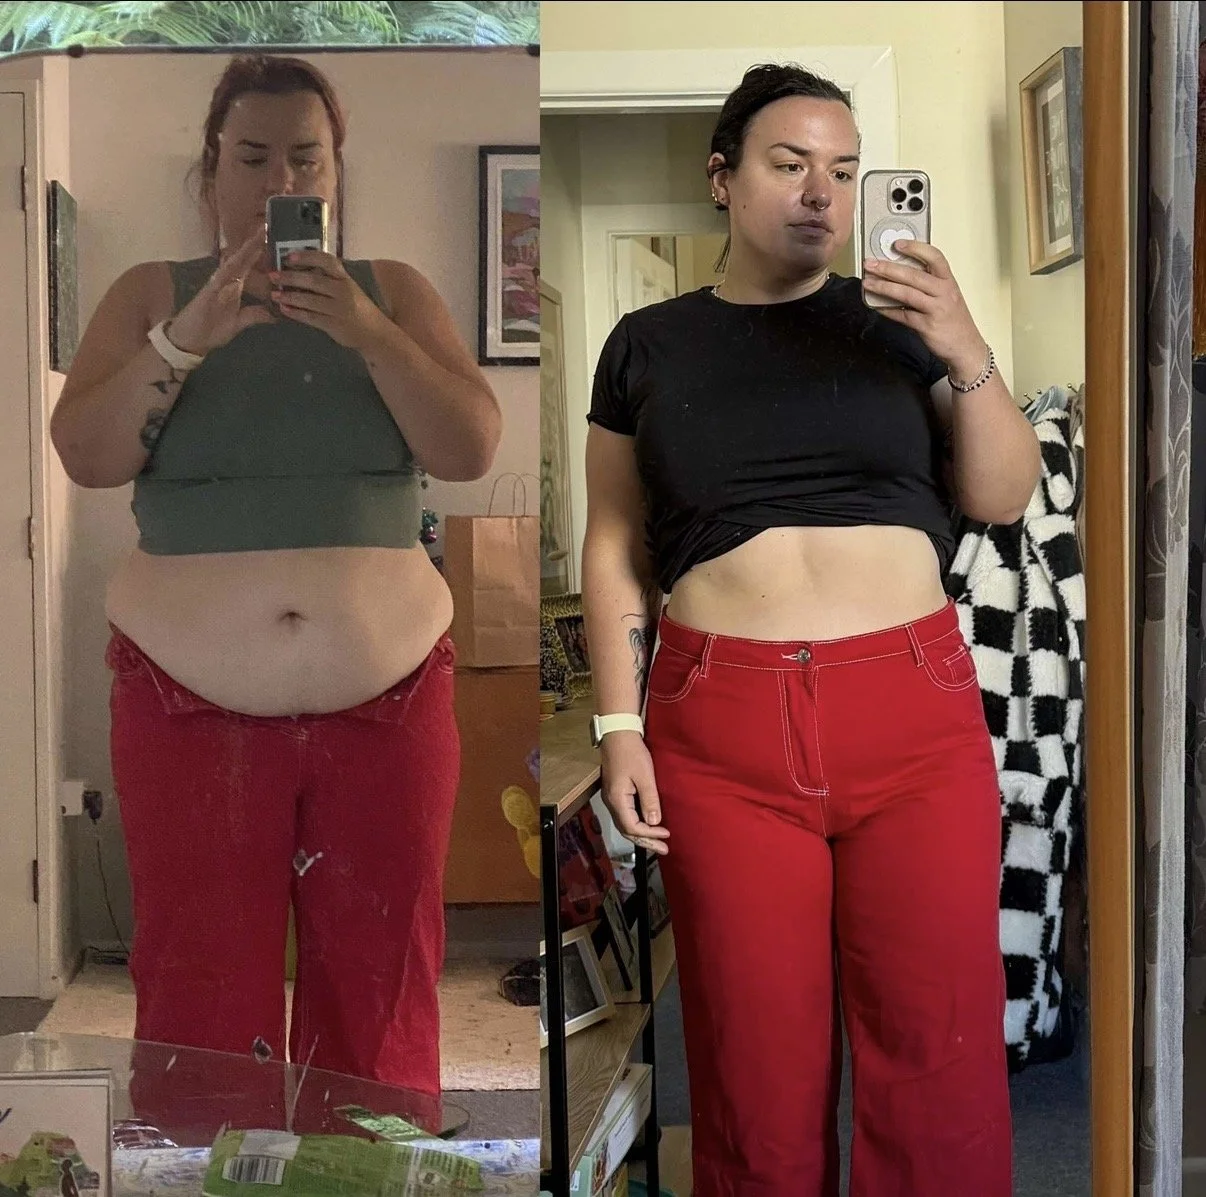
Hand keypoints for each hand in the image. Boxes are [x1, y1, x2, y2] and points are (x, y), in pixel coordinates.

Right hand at [168, 227, 275, 354]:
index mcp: (233, 287)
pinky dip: (227, 268)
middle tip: (266, 226)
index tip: (269, 237)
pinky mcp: (208, 293)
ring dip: (244, 250)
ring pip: (232, 264)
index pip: (248, 266)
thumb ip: (255, 315)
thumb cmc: (211, 330)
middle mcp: (225, 281)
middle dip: (253, 244)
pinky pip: (219, 278)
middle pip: (241, 259)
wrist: (190, 340)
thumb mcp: (240, 323)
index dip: (258, 252)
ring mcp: (216, 285)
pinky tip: (236, 257)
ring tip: (257, 236)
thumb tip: (275, 314)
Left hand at [269, 250, 389, 351]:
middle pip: (313, 280)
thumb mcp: (349, 289)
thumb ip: (330, 280)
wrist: (375, 333)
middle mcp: (343, 291)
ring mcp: (338, 309)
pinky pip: (310, 317)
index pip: (327, 261)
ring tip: (274, 294)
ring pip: (309, 300)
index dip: (307, 257)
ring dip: (289, 296)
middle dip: (290, 277)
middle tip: (272, 275)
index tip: (289, 256)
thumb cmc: (358, 308)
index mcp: (345, 279)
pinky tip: (284, 310)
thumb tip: (301, 271)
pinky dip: (296, 313)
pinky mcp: (334, 325)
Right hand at [600, 731, 669, 856]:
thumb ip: (650, 799)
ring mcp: (611, 797)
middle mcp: (611, 802)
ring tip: (657, 842)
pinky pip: (625, 815)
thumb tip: (654, 822)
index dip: (650, 834)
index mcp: (617, 799)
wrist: (618, 734)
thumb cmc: (632, 752)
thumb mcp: (645, 775)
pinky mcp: (615, 792)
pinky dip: (636, 824)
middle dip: (645, 841)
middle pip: (626, 830)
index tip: (666, 834)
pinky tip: (648, 825)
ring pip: (624, 824)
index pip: (632, 827)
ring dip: (641, 834)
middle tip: (663, 849)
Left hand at [862, 241, 987, 381]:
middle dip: (889, 268)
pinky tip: (876, 306)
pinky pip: (903, 316)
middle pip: (914, 275)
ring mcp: (936, 309)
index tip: (898, 244)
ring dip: (884, 287)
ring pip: (907, 294)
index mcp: (948, 281)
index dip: (916, 248)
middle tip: (870, 264)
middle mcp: (944, 292)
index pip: (935, 257)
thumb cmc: (954, 321)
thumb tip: (898, 275)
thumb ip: (928, 285)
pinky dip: (887, 310)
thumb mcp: (947, 297)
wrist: (966, 347)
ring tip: (868, 283)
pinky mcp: (927, 326)